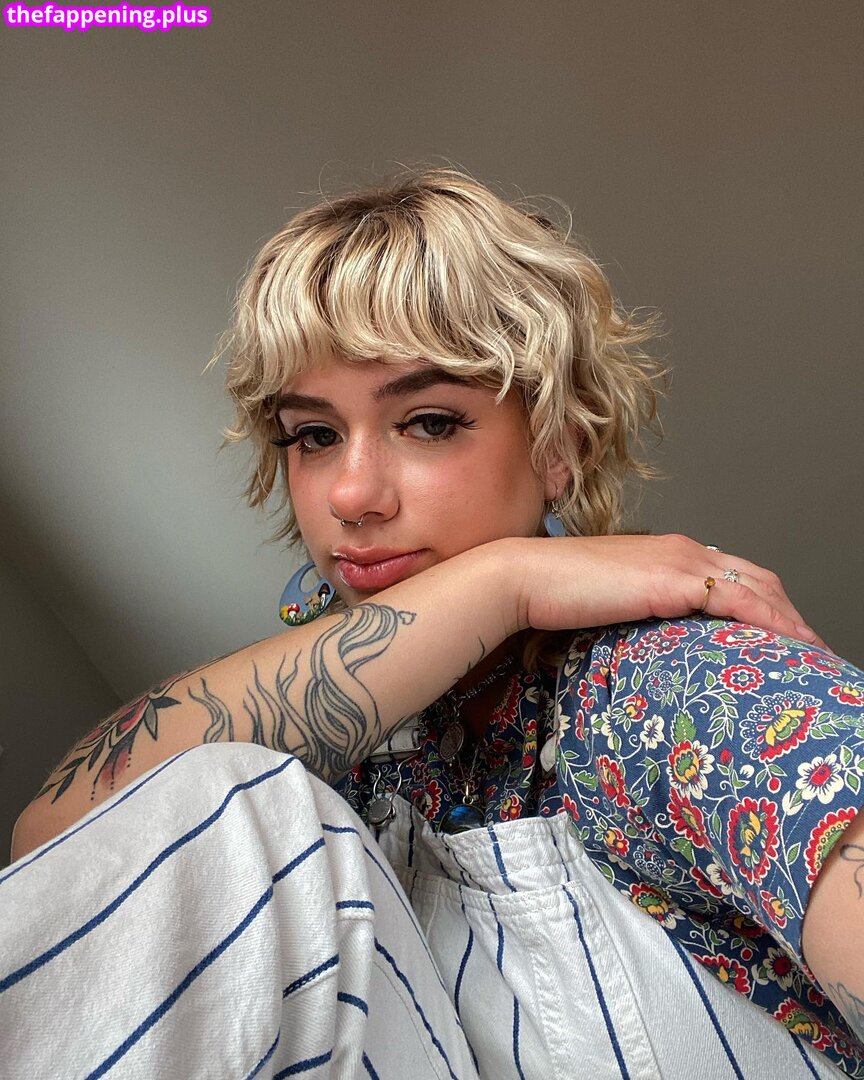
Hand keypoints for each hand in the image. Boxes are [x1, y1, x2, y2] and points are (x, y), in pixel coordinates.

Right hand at [511, 533, 828, 649]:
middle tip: (807, 647)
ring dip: (790, 620)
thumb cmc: (555, 592)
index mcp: (669, 552)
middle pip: (758, 578)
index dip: (764, 602)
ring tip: (810, 651)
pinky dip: (770, 621)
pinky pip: (738, 602)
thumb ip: (639, 610)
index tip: (780, 633)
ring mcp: (680, 562)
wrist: (526, 577)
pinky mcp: (673, 582)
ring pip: (758, 588)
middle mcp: (683, 550)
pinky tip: (786, 643)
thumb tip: (652, 641)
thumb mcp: (610, 600)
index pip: (733, 574)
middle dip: (789, 612)